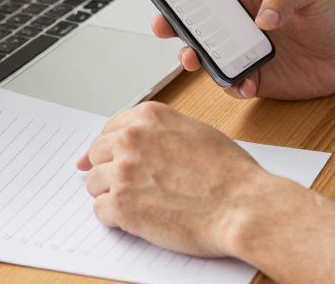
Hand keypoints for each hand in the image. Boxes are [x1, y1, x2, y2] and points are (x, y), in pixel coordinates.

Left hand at [75, 101, 275, 256]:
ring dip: (111, 194)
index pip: (110, 128)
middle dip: (109, 169)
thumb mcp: (194, 132)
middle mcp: (131, 139)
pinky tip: (137, 218)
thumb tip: (133, 143)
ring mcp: (123, 172)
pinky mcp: (121, 205)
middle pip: (96, 154)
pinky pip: (99, 210)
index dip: (112, 148)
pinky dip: (114, 218)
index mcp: (149, 117)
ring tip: (139, 203)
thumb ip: (160, 133)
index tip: (109, 158)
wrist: (241, 205)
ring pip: (93, 182)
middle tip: (130, 185)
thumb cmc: (229, 173)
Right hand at [152, 0, 334, 100]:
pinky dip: (232, 84)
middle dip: (173, 19)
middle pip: (195, 15)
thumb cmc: (328, 18)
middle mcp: (238, 17)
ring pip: (203, 50)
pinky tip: (246, 83)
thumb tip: (262, 15)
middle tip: (164, 25)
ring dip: (193, 55)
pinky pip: (229, 81)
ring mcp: (240, 47)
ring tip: (194, 59)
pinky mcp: (249, 74)